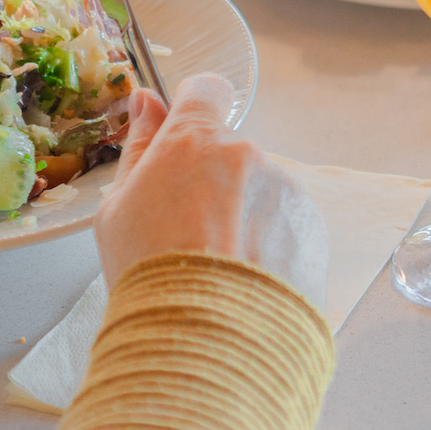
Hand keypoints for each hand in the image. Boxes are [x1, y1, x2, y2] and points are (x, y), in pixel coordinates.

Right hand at [95, 74, 327, 308]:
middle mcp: (247, 154)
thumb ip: (139, 147)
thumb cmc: (148, 272)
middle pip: (231, 153)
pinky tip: (244, 282)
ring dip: (244, 217)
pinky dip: (270, 247)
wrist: (206, 338)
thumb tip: (146, 102)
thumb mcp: (119, 208)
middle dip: (214, 182)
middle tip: (188, 233)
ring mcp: (285, 190)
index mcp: (195, 139)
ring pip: (260, 192)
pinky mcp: (311, 229)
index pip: (206, 90)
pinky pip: (286, 227)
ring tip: (218, 270)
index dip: (195, 108)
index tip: (185, 135)